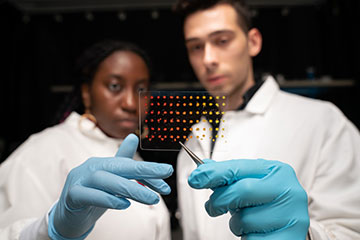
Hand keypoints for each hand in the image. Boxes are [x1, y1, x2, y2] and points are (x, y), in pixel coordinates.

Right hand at [48, 134, 172, 238]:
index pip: (128, 165)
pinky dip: (108, 199)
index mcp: (102, 163)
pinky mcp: (72, 195)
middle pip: (119, 167)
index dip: (149, 171)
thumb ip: (122, 162)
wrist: (68, 217)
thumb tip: (132, 137)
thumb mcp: (110, 180)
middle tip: (164, 182)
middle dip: (144, 172)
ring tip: (151, 199)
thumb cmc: (92, 196)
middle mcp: (91, 168)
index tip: (167, 176)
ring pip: (106, 181)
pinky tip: (124, 204)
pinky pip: (89, 195)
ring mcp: (80, 180)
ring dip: (131, 189)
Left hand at [188, 159, 308, 239]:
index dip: (214, 173)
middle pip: (241, 191)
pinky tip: (254, 231)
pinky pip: (253, 238)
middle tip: (212, 207)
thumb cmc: (266, 201)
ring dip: (236, 223)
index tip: (194, 179)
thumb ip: (229, 175)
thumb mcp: (250, 183)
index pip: (238, 168)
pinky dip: (246, 237)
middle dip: (219, 200)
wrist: (292, 223)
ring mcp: (293, 214)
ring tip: (245, 220)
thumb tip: (204, 168)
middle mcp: (289, 190)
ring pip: (246, 219)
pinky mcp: (290, 237)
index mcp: (277, 171)